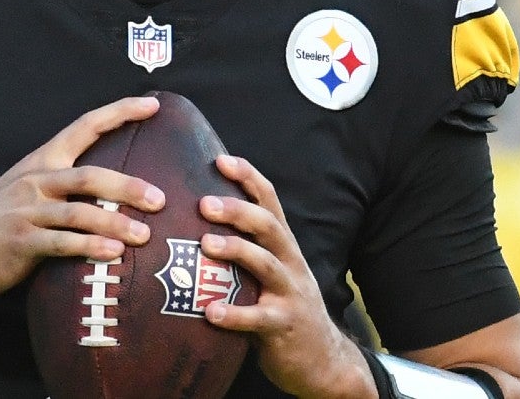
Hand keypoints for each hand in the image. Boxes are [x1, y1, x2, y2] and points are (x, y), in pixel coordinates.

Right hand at [0, 95, 165, 305]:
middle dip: (128, 186)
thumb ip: (60, 187)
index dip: (119, 112)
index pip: (84, 127)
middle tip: (161, 200)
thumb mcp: (25, 193)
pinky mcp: (20, 242)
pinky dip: (90, 247)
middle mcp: (34, 181)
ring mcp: (26, 211)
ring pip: (80, 211)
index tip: (152, 105)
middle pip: (90, 176)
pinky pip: (62, 243)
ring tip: (144, 235)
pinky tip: (113, 253)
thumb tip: (111, 191)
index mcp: (40, 163)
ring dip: (116, 222)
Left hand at [200, 155, 373, 398]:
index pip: (270, 201)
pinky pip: (259, 319)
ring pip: (266, 264)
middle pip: (268, 226)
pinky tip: (210, 312)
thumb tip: (195, 222)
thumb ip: (245, 249)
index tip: (220, 160)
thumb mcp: (271, 272)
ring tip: (205, 245)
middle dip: (237, 211)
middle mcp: (290, 263)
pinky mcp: (284, 327)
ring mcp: (290, 294)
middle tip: (203, 203)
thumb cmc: (282, 307)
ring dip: (235, 251)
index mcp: (283, 246)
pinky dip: (234, 314)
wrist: (323, 359)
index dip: (249, 178)